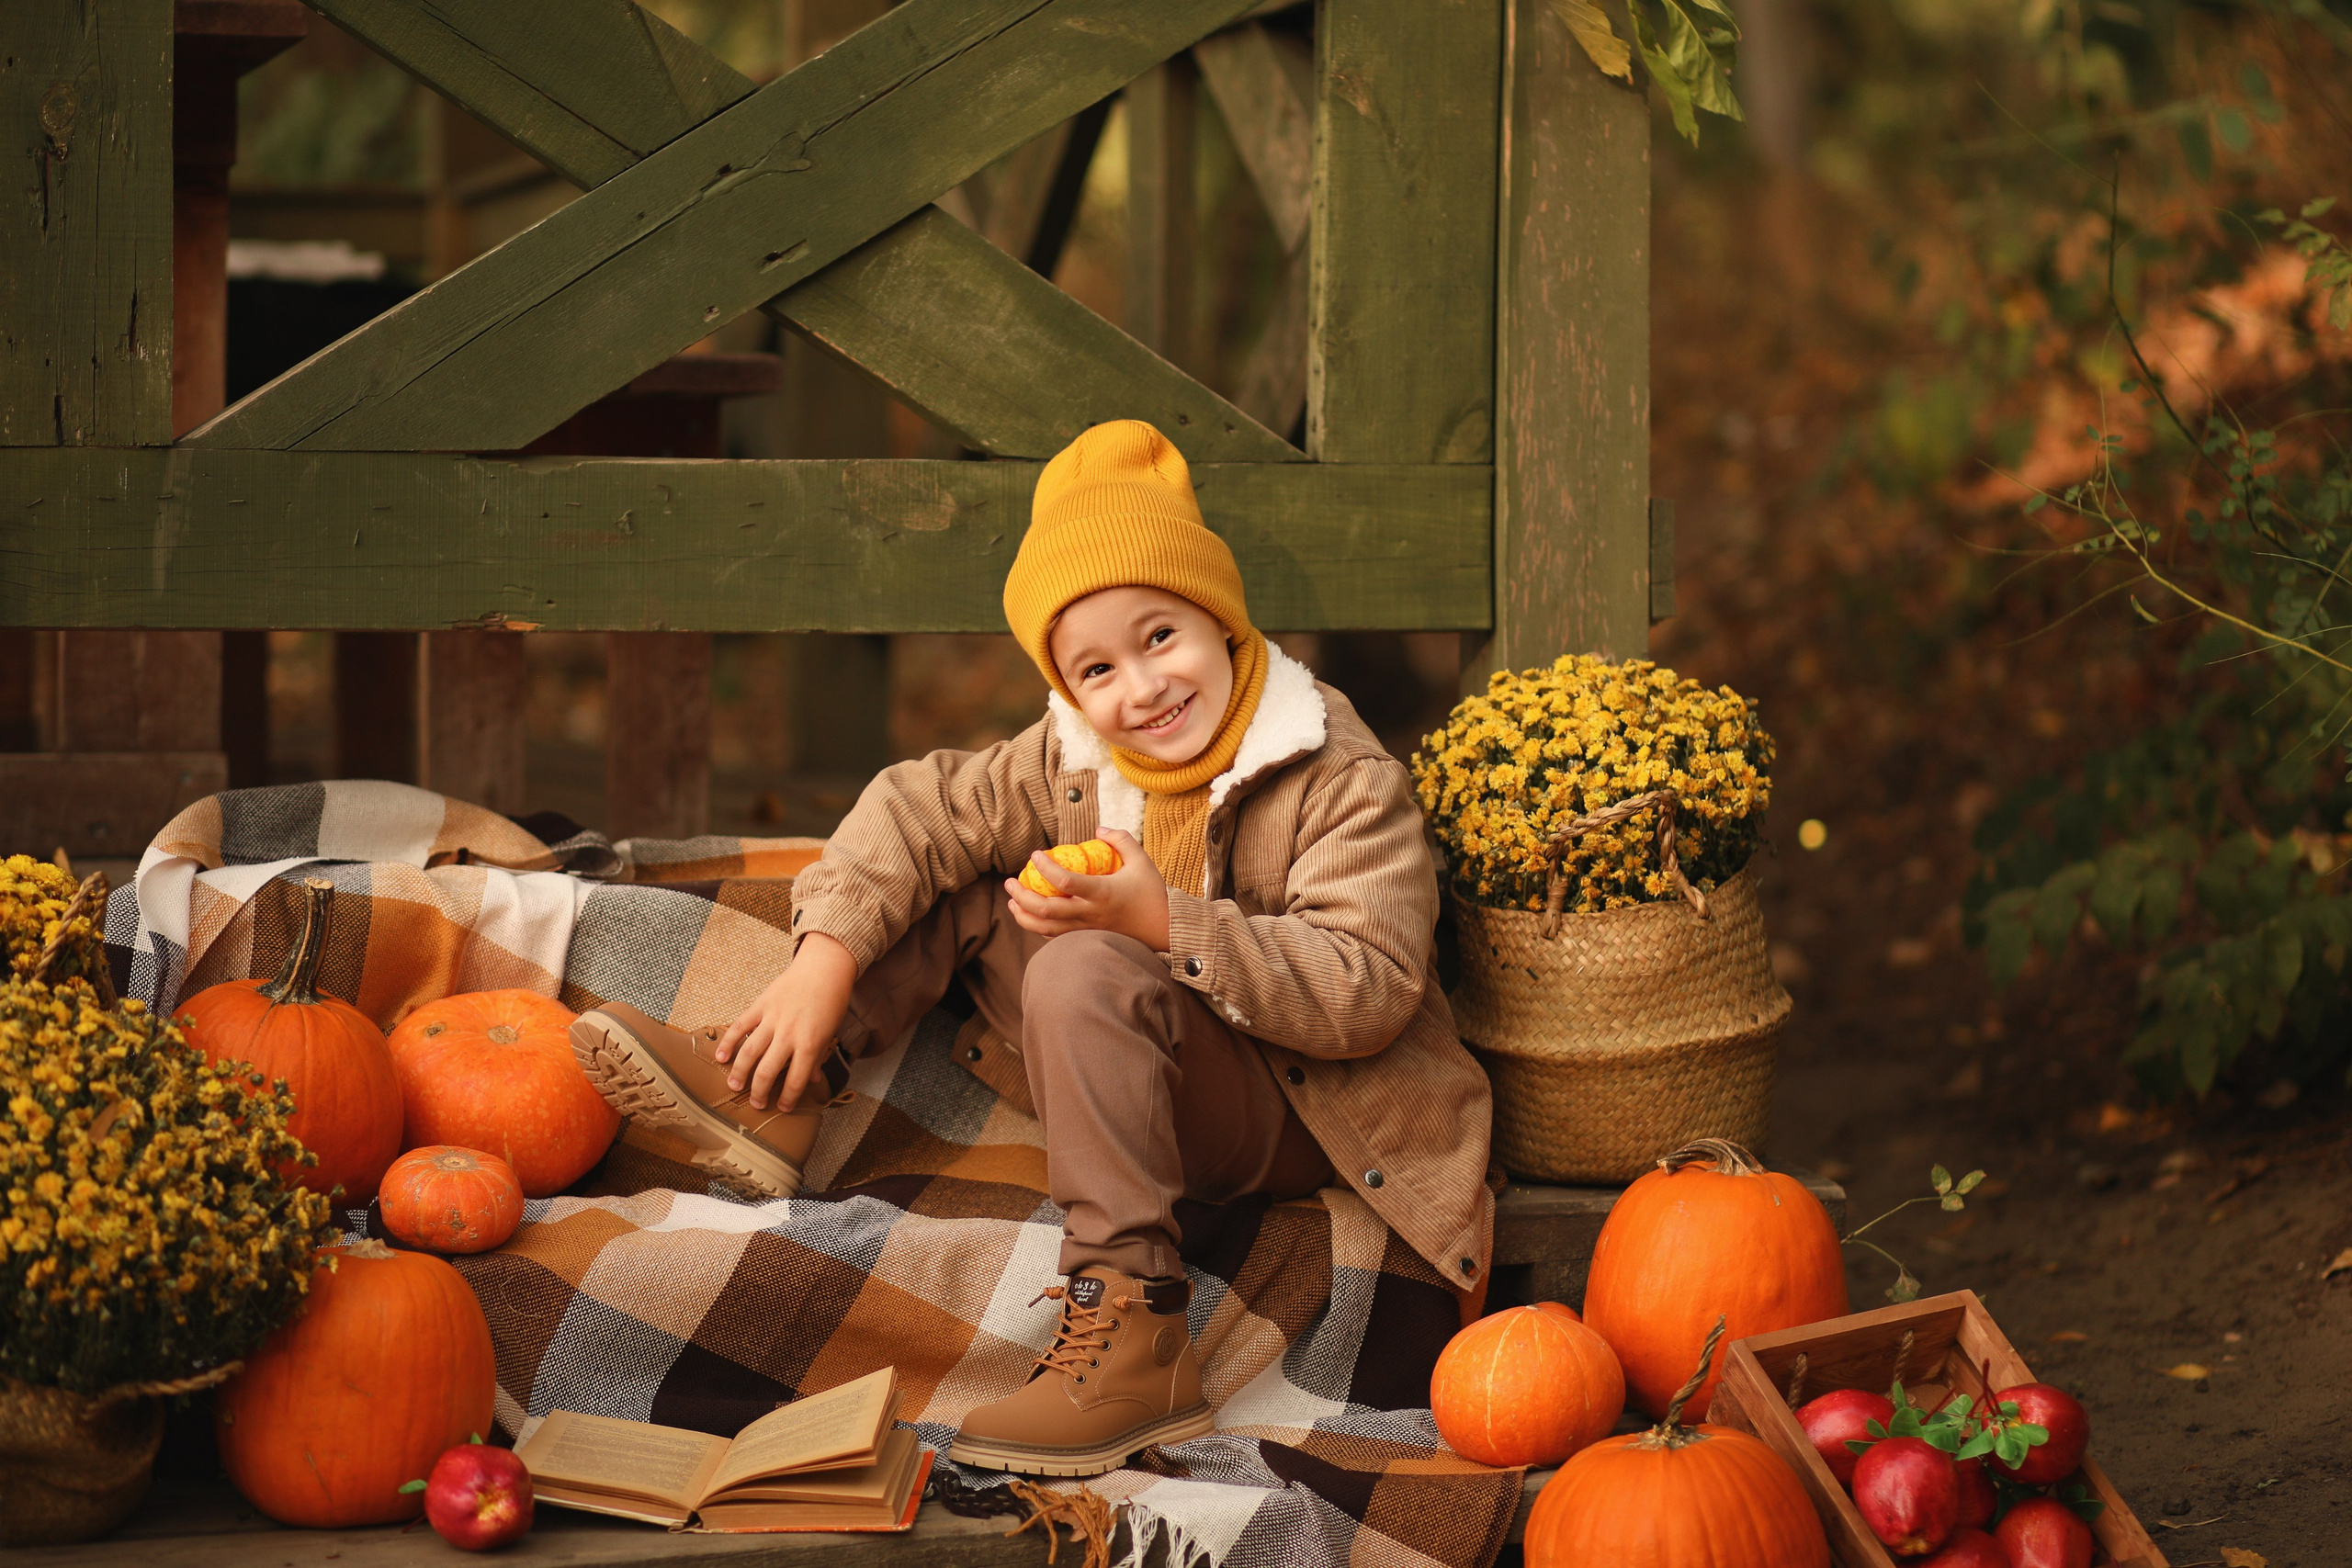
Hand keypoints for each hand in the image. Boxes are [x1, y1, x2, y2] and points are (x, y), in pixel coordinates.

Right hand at [715, 931, 856, 1110]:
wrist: (824, 968)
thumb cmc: (832, 1001)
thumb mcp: (831, 1032)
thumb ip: (818, 1057)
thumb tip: (811, 1080)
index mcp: (810, 1044)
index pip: (796, 1081)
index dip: (788, 1098)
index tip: (782, 1107)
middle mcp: (789, 1034)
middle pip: (768, 1071)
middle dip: (760, 1092)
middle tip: (756, 1103)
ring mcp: (773, 1019)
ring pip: (750, 1052)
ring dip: (740, 1072)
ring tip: (734, 1086)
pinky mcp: (761, 1005)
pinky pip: (740, 1026)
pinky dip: (729, 1042)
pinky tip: (721, 1057)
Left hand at [1004, 828, 1170, 950]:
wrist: (1162, 929)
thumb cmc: (1152, 893)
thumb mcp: (1142, 860)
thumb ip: (1120, 840)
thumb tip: (1097, 830)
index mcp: (1102, 892)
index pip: (1065, 881)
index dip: (1045, 868)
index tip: (1035, 854)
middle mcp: (1090, 913)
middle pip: (1046, 909)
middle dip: (1022, 896)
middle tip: (1011, 881)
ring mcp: (1087, 929)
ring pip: (1046, 928)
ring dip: (1024, 915)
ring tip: (1012, 901)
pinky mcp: (1086, 938)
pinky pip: (1055, 936)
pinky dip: (1038, 926)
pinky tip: (1031, 914)